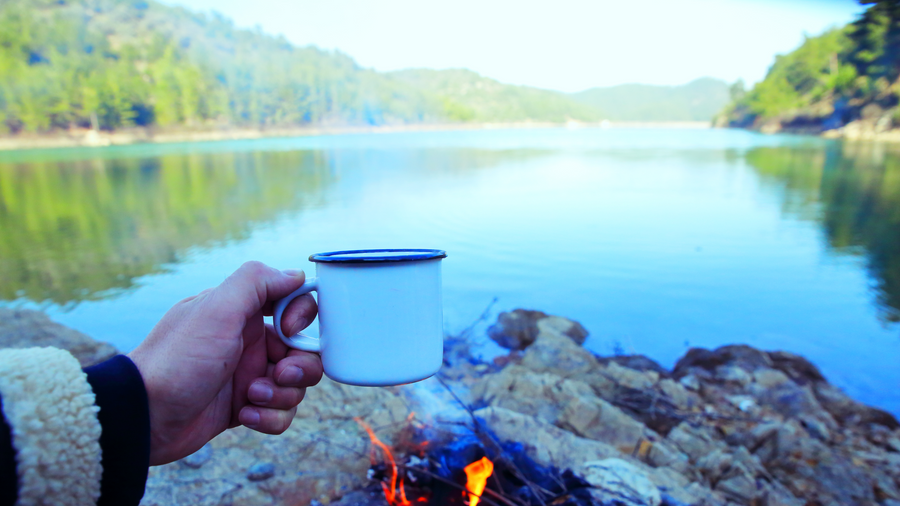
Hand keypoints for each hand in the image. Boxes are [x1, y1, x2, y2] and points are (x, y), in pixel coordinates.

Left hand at [127, 261, 322, 464]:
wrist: (144, 417)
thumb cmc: (177, 360)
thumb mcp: (215, 310)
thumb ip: (256, 282)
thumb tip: (295, 275)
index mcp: (242, 314)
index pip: (293, 304)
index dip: (301, 318)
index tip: (287, 330)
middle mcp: (248, 343)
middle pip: (303, 351)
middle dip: (300, 367)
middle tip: (279, 375)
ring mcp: (247, 377)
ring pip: (295, 386)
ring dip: (282, 395)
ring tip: (251, 398)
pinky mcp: (244, 408)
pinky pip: (280, 413)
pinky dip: (270, 417)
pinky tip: (244, 416)